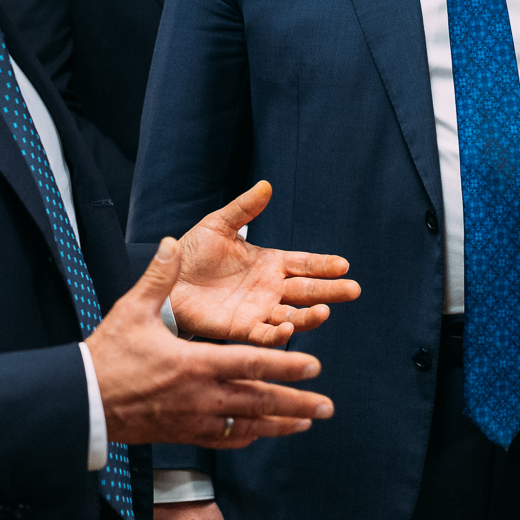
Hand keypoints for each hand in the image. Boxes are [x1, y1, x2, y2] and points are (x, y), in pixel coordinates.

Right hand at [85, 235, 332, 446]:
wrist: (84, 403)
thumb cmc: (108, 355)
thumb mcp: (132, 310)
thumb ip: (159, 276)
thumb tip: (173, 242)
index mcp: (195, 363)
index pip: (252, 364)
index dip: (286, 365)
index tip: (314, 366)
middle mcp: (202, 396)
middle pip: (259, 402)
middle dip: (296, 403)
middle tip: (327, 405)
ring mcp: (194, 419)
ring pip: (247, 425)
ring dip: (279, 425)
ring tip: (307, 422)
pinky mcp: (183, 433)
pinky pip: (224, 438)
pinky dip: (246, 434)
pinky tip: (259, 432)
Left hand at [167, 181, 359, 345]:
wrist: (166, 280)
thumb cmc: (192, 252)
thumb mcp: (218, 225)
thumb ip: (244, 209)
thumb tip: (266, 185)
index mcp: (269, 263)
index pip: (304, 264)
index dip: (324, 265)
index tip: (344, 265)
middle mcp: (270, 288)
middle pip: (307, 291)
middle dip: (330, 291)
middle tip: (353, 290)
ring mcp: (259, 310)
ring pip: (293, 316)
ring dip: (310, 316)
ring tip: (325, 311)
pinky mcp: (242, 329)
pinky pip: (265, 335)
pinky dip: (279, 335)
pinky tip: (289, 328)